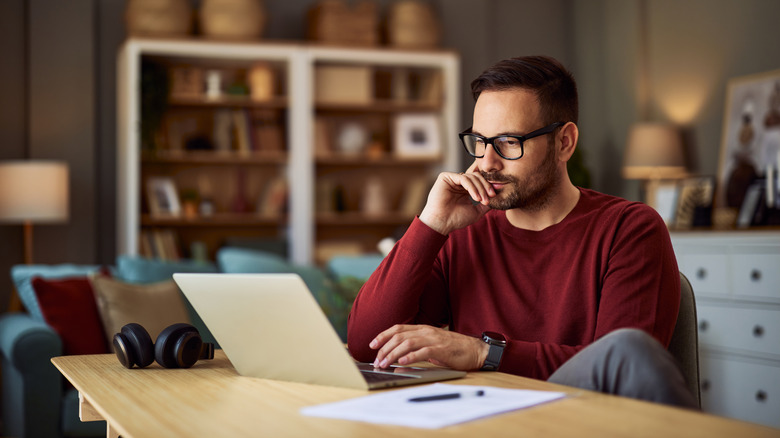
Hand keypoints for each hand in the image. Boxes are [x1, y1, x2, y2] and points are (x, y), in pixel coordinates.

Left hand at [369, 324, 488, 370]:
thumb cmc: (453, 349)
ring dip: (393, 354)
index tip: (372, 344)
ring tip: (384, 363)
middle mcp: (426, 331)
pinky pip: (423, 351)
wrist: (475, 350)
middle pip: (399, 336)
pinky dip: (411, 357)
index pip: (398, 328)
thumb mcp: (432, 344)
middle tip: (376, 360)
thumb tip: (398, 356)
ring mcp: (434, 339)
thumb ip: (417, 346)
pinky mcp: (441, 349)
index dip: (383, 335)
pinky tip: (402, 362)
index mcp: (423, 329)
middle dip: (384, 348)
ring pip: (407, 343)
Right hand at [418, 162, 493, 234]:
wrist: (442, 223)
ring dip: (479, 188)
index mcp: (464, 189)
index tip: (494, 195)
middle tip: (490, 196)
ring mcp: (452, 179)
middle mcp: (458, 183)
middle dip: (485, 186)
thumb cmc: (456, 219)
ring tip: (482, 200)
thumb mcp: (476, 211)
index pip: (479, 181)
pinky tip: (475, 197)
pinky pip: (463, 178)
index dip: (488, 186)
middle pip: (477, 176)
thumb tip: (498, 199)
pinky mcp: (445, 177)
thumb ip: (485, 204)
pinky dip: (471, 187)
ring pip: (471, 177)